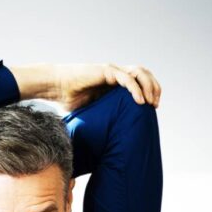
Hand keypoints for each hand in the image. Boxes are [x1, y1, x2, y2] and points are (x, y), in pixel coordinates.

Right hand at [10, 63, 161, 111]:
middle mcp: (116, 74)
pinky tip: (140, 101)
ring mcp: (112, 71)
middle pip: (144, 74)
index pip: (140, 81)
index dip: (150, 91)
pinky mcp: (106, 71)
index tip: (153, 107)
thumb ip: (103, 117)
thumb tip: (107, 140)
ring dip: (148, 86)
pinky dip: (135, 89)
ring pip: (139, 73)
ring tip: (151, 102)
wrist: (56, 87)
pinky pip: (126, 79)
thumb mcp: (92, 111)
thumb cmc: (69, 100)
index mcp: (115, 82)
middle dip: (154, 88)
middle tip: (155, 105)